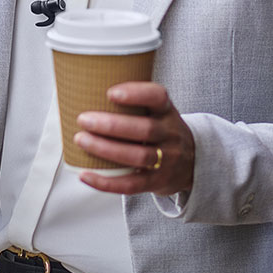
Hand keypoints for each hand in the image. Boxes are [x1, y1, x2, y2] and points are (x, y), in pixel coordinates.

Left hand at [72, 82, 194, 196]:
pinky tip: (85, 174)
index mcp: (167, 111)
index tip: (110, 93)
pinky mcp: (156, 182)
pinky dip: (106, 182)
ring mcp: (166, 160)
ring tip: (81, 140)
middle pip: (145, 129)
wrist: (191, 162)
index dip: (136, 94)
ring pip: (138, 156)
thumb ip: (133, 101)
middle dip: (111, 125)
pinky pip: (131, 185)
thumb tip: (84, 88)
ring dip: (106, 149)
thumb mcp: (158, 111)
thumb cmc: (161, 130)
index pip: (158, 97)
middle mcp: (170, 134)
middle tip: (83, 119)